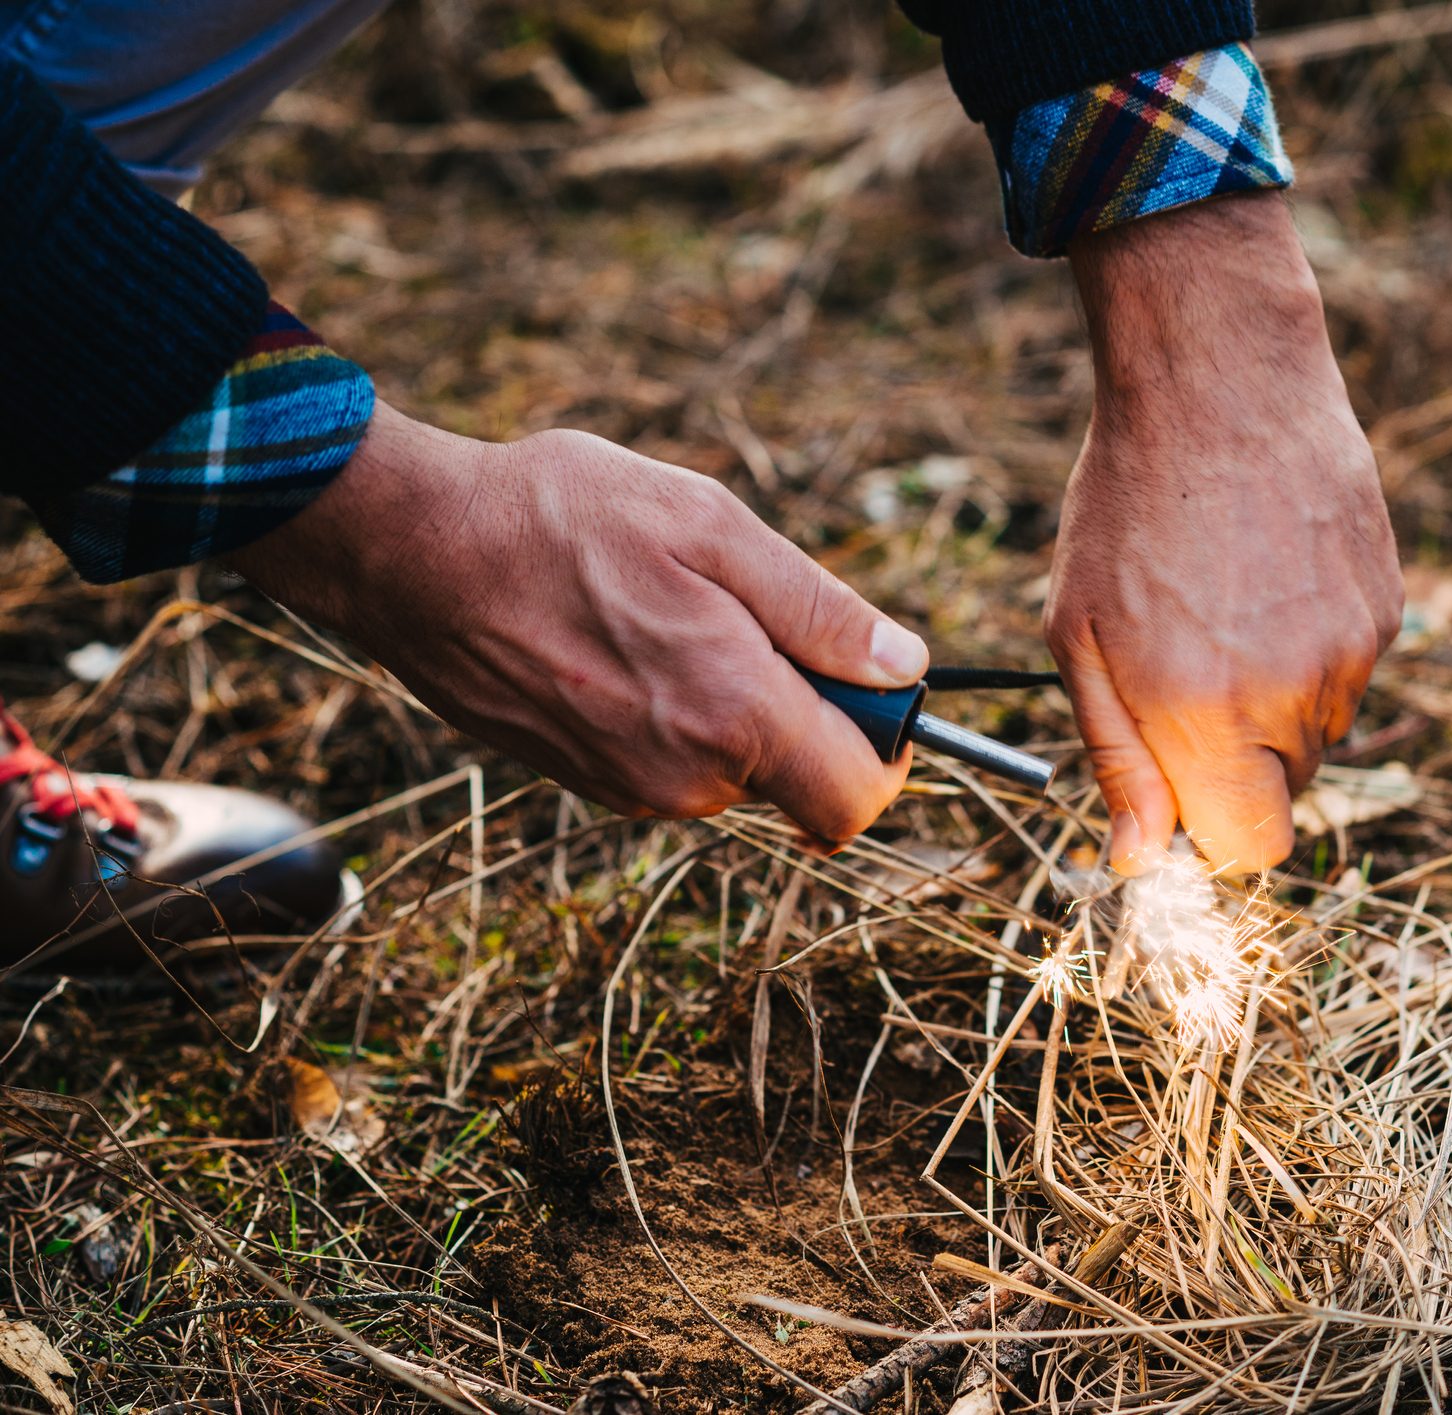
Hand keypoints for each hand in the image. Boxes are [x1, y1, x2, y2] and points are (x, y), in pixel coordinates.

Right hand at [227, 403, 927, 842]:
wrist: (414, 554)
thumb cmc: (560, 519)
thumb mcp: (711, 526)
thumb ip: (820, 609)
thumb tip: (903, 667)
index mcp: (734, 714)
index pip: (858, 800)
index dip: (888, 750)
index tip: (875, 688)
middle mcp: (687, 778)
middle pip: (804, 782)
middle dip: (812, 712)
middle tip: (756, 615)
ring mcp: (633, 789)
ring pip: (740, 769)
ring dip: (741, 703)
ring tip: (674, 611)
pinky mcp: (592, 782)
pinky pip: (680, 763)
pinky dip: (685, 711)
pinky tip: (632, 637)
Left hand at [1050, 194, 1400, 875]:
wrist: (1219, 380)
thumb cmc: (1126, 506)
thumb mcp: (1079, 637)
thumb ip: (1118, 759)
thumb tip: (1139, 858)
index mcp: (1207, 715)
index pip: (1249, 851)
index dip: (1212, 830)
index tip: (1179, 783)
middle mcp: (1295, 695)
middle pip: (1283, 791)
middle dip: (1234, 759)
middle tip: (1185, 664)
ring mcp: (1352, 650)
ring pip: (1318, 729)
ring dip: (1273, 698)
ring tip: (1225, 603)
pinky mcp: (1386, 605)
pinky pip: (1347, 668)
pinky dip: (1309, 644)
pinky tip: (1266, 573)